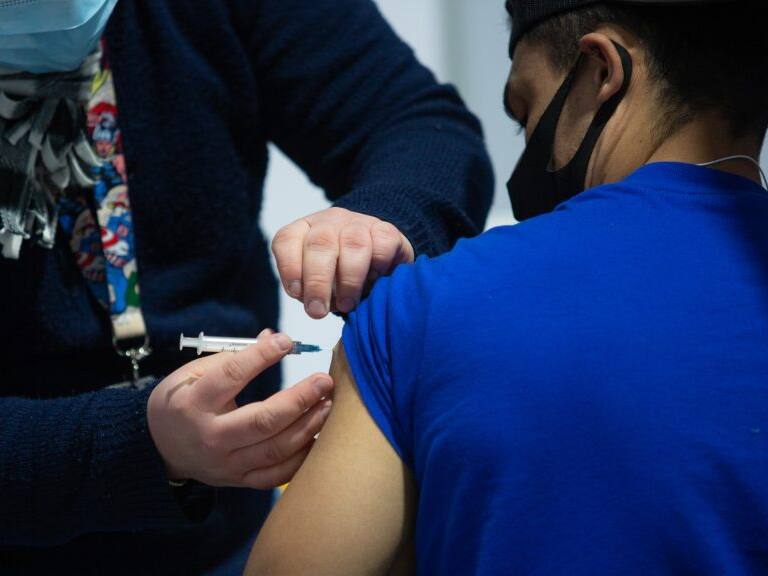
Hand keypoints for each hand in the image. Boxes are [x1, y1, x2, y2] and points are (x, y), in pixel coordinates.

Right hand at [147, 330, 333, 488]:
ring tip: (328, 405)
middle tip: (324, 381)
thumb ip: (234, 356)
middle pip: (263, 421)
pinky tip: (318, 437)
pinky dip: (301, 458)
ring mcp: (226, 464)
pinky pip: (276, 475)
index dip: (261, 356)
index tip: (286, 342)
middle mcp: (211, 437)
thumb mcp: (194, 374)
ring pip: (276, 449)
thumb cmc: (184, 401)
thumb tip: (274, 336)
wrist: (161, 448)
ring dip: (308, 426)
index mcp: (194, 403)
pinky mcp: (238, 480)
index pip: (231, 376)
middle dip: (299, 399)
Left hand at [272, 207, 414, 317]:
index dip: (289, 267)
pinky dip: (377, 266)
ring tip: (347, 304)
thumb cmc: (339, 276)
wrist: (377, 262)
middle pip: (320, 243)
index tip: (296, 294)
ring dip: (349, 280)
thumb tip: (315, 307)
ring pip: (353, 244)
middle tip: (318, 311)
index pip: (287, 241)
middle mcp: (328, 222)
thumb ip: (309, 292)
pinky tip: (374, 281)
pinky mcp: (385, 230)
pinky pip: (382, 244)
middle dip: (318, 281)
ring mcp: (358, 223)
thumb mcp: (317, 284)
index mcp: (303, 231)